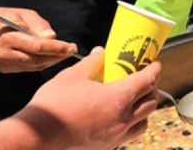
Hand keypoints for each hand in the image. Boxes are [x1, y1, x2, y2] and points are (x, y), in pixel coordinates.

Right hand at [0, 5, 77, 72]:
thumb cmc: (7, 17)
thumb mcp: (24, 14)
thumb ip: (38, 25)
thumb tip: (52, 37)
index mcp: (8, 39)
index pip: (37, 47)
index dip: (56, 48)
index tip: (72, 46)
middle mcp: (3, 54)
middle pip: (36, 59)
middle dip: (57, 56)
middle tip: (72, 50)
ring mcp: (2, 64)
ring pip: (33, 66)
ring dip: (51, 61)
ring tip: (65, 53)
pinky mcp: (4, 69)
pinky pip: (28, 68)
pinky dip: (41, 63)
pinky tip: (51, 57)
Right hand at [20, 47, 159, 149]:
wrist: (37, 138)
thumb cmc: (55, 105)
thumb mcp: (72, 76)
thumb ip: (92, 63)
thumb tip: (101, 52)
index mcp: (118, 98)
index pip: (147, 81)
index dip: (154, 70)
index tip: (155, 64)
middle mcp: (122, 119)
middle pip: (150, 102)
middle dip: (152, 88)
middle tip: (145, 79)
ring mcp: (115, 136)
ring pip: (143, 122)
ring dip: (144, 109)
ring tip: (136, 100)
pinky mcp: (106, 148)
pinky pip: (128, 136)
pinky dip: (131, 125)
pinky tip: (120, 118)